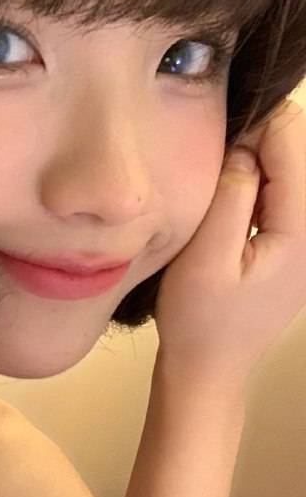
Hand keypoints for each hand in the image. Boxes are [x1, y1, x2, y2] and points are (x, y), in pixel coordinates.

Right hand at [154, 99, 305, 383]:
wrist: (210, 366)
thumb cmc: (200, 318)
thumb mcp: (205, 257)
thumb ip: (231, 196)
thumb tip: (245, 147)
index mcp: (303, 229)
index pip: (293, 140)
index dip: (253, 129)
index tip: (215, 154)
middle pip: (298, 146)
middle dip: (257, 143)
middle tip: (215, 174)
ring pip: (292, 164)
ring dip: (257, 163)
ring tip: (222, 190)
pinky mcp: (299, 241)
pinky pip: (285, 188)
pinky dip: (260, 182)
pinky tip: (234, 203)